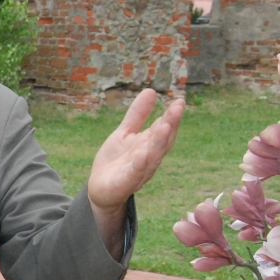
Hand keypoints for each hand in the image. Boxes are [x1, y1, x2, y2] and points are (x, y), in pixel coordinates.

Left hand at [87, 89, 183, 240]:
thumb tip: (151, 90)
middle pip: (162, 141)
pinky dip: (139, 165)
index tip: (179, 101)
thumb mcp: (124, 133)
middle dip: (170, 125)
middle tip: (177, 108)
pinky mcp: (124, 183)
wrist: (100, 188)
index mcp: (149, 145)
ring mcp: (138, 171)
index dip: (172, 116)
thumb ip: (137, 115)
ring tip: (165, 125)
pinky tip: (142, 153)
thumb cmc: (116, 160)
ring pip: (152, 156)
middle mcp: (149, 158)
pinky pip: (134, 174)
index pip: (163, 129)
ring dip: (159, 142)